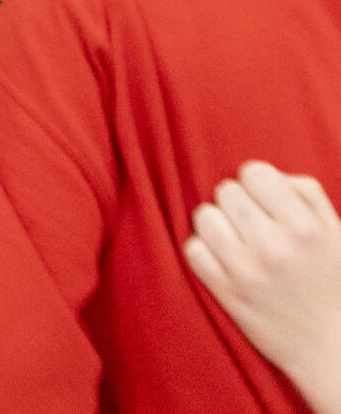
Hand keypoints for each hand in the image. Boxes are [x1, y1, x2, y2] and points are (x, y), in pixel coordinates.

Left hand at [186, 161, 340, 412]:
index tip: (265, 202)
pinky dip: (204, 252)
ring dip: (217, 225)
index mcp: (305, 226)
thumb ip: (304, 192)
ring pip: (204, 215)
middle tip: (253, 226)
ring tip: (237, 242)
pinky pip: (193, 249)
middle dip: (238, 204)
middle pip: (226, 191)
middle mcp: (274, 245)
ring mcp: (246, 270)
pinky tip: (224, 261)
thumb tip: (264, 173)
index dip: (257, 184)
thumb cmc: (332, 281)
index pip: (253, 172)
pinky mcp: (226, 293)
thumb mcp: (335, 232)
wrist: (332, 348)